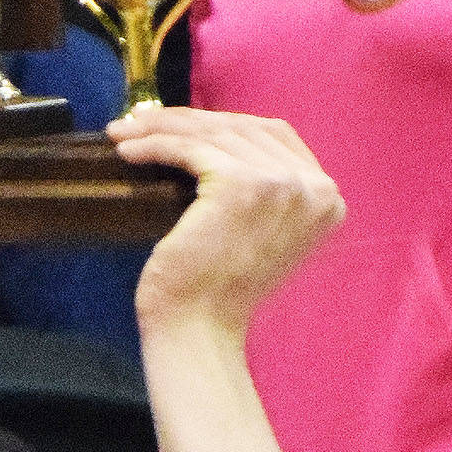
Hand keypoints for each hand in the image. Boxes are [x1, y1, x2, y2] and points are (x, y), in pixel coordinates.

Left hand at [114, 105, 345, 340]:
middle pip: (242, 128)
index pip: (272, 136)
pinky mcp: (241, 184)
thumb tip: (213, 137)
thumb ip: (261, 188)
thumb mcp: (260, 231)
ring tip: (124, 134)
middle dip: (186, 120)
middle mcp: (315, 186)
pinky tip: (128, 150)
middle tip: (139, 123)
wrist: (202, 330)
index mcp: (327, 198)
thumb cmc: (219, 291)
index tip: (182, 124)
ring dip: (161, 129)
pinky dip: (154, 145)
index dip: (225, 124)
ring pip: (212, 134)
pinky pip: (189, 148)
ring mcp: (282, 183)